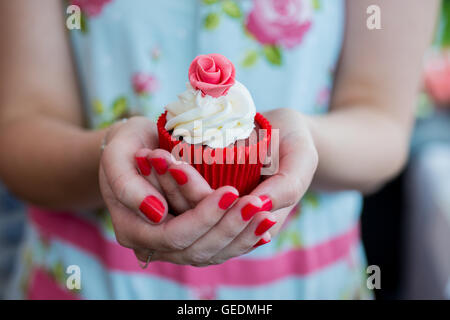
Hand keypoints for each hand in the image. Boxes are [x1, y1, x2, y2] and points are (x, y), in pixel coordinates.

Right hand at [99, 117, 273, 265]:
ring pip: (211, 253)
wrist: (132, 149)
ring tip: (268, 216)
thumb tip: (158, 214)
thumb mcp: (117, 156)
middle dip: (230, 228)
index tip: (230, 193)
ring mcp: (172, 244)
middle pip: (197, 249)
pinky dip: (241, 240)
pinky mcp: (189, 236)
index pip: (174, 235)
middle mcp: (152, 245)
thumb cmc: (125, 146)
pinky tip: (263, 229)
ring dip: (242, 237)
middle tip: (258, 205)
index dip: (203, 217)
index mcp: (132, 229)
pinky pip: (217, 247)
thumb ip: (128, 187)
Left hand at [132, 107, 317, 264]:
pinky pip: (179, 194)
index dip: (196, 195)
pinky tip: (149, 156)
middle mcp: (231, 223)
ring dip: (162, 182)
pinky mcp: (204, 196)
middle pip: (194, 218)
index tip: (176, 165)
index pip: (219, 219)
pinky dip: (164, 176)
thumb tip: (260, 207)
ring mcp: (216, 211)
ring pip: (182, 209)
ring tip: (147, 155)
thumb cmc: (295, 142)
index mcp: (257, 222)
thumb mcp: (302, 158)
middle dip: (171, 187)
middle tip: (154, 156)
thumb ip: (288, 185)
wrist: (284, 133)